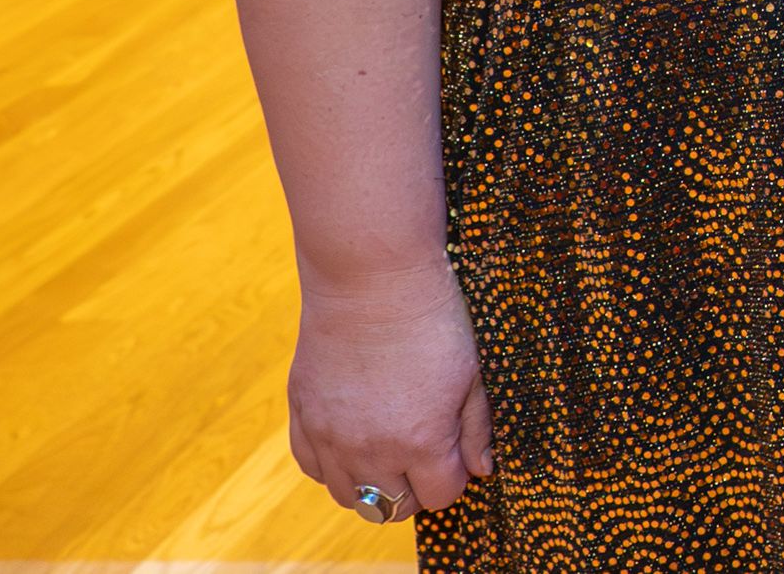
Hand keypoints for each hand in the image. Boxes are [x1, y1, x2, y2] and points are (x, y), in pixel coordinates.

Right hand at [286, 260, 492, 525]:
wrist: (371, 277)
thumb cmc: (432, 319)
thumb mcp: (472, 372)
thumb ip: (476, 428)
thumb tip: (481, 469)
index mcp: (421, 441)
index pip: (440, 496)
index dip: (453, 477)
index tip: (455, 453)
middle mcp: (370, 450)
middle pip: (393, 506)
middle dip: (415, 487)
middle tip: (424, 455)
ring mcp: (330, 436)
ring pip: (349, 497)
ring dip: (372, 483)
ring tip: (389, 450)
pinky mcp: (302, 416)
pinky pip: (312, 468)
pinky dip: (333, 464)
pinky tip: (353, 439)